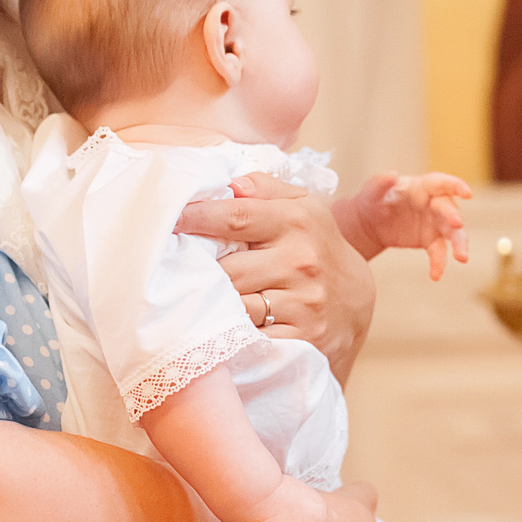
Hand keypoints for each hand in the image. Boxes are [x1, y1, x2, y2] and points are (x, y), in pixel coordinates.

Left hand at [177, 177, 376, 385]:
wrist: (355, 303)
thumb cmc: (315, 248)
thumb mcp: (302, 208)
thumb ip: (265, 188)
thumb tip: (228, 182)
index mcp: (297, 221)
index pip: (234, 216)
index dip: (195, 217)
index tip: (167, 221)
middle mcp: (301, 260)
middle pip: (227, 268)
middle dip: (198, 271)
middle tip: (171, 269)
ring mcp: (302, 302)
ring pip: (235, 305)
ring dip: (210, 305)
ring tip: (191, 301)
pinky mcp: (301, 338)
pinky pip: (251, 337)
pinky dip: (231, 335)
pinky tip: (218, 330)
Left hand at [337, 171, 472, 277]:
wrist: (370, 222)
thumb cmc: (373, 199)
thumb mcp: (372, 191)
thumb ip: (380, 183)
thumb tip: (392, 175)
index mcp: (421, 187)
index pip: (440, 183)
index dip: (455, 186)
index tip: (467, 193)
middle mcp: (433, 204)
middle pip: (449, 210)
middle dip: (454, 217)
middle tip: (457, 224)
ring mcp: (435, 223)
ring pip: (453, 233)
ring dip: (459, 244)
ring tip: (462, 257)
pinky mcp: (430, 240)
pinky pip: (439, 252)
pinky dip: (439, 263)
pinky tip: (436, 275)